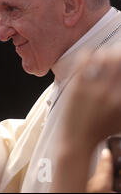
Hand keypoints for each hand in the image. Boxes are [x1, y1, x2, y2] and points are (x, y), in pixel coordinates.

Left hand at [52, 45, 120, 191]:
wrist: (77, 140)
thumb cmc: (101, 129)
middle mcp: (111, 93)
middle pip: (119, 60)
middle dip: (119, 54)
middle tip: (118, 54)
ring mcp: (93, 89)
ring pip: (104, 57)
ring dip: (107, 53)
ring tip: (107, 54)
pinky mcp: (76, 86)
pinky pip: (85, 61)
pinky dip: (90, 54)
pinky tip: (91, 55)